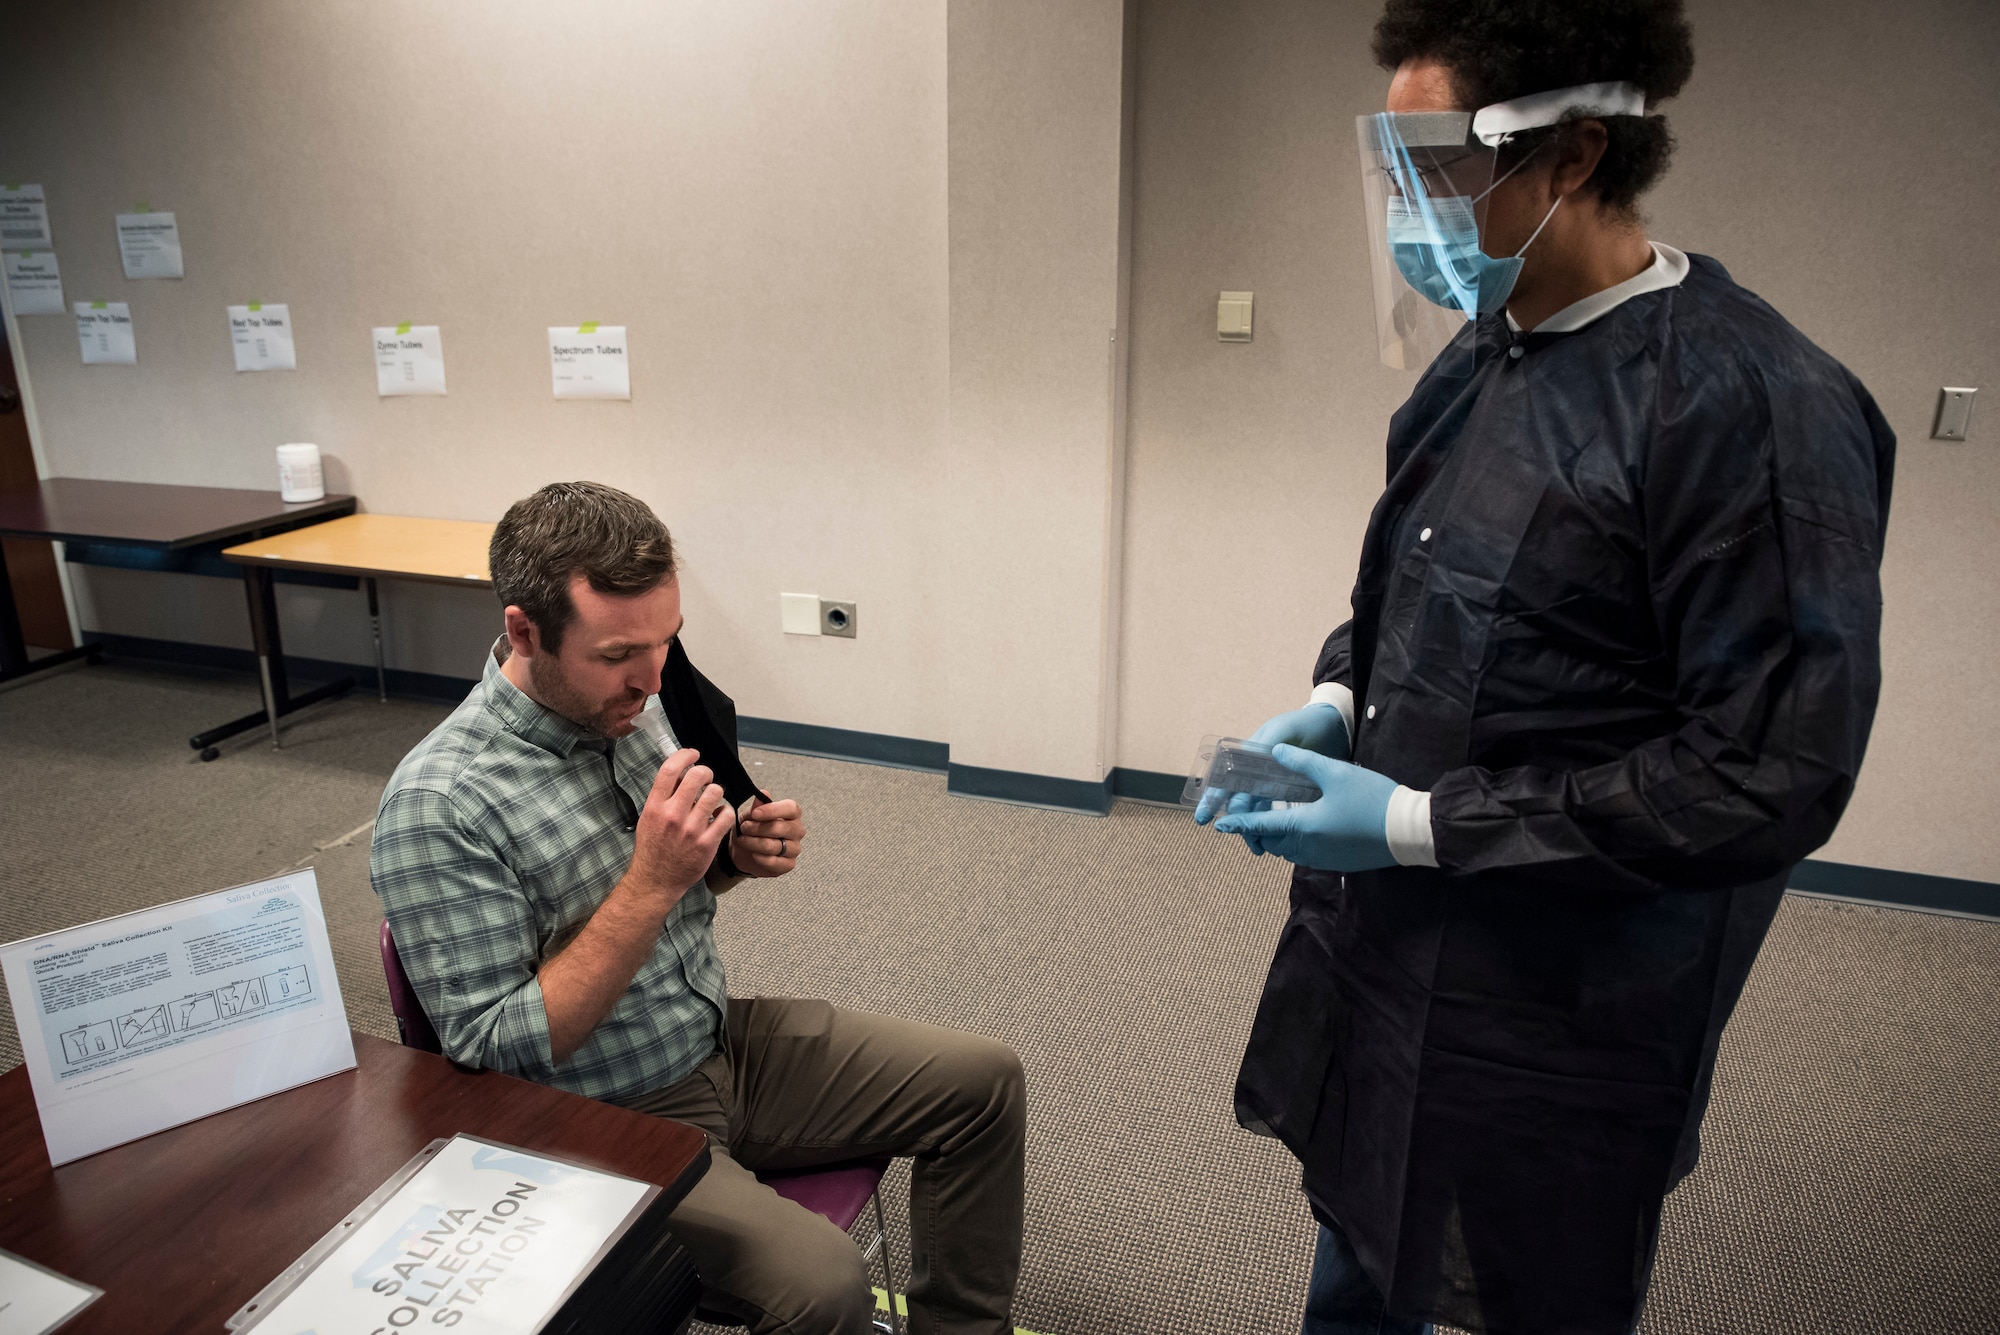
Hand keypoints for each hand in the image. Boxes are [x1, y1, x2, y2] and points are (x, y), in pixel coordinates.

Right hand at [625, 748, 733, 905]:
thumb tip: (680, 772)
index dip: (685, 755)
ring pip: (715, 793)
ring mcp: (691, 829)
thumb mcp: (648, 818)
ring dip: (716, 793)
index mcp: (655, 806)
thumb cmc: (652, 849)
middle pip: (697, 776)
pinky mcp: (707, 843)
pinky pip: (727, 815)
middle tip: (706, 779)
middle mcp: (672, 815)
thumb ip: (663, 797)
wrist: (655, 881)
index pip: (670, 770)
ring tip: (712, 801)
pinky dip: (726, 812)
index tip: (693, 754)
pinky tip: (719, 816)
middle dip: (706, 773)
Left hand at [732, 797, 804, 877]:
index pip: (791, 808)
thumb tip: (763, 794)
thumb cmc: (752, 828)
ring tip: (743, 840)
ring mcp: (794, 848)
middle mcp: (797, 830)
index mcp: (792, 814)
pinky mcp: (788, 864)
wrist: (744, 851)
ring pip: (774, 846)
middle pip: (780, 828)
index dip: (773, 810)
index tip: (755, 813)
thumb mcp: (750, 815)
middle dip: (757, 828)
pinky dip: (760, 858)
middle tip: (744, 827)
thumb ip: (757, 806)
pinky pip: (775, 862)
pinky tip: (753, 854)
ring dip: (754, 843)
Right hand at [1193, 703, 1350, 825]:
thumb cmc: (1305, 724)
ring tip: (1258, 848)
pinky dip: (1274, 826)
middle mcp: (1257, 772)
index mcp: (1248, 756)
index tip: (1204, 817)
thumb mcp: (1285, 728)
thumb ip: (1271, 741)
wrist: (1333, 727)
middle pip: (1239, 800)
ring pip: (1257, 810)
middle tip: (1237, 836)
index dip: (1213, 798)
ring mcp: (1273, 784)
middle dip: (1235, 820)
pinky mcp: (1291, 793)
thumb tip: (1257, 757)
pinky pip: (1277, 813)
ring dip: (1254, 828)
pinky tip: (1275, 839)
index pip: (1225, 779)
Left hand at [1212, 744, 1398, 871]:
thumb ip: (1302, 762)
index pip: (1260, 826)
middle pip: (1271, 842)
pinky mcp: (1337, 863)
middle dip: (1258, 830)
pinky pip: (1305, 854)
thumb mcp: (1336, 773)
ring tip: (1277, 818)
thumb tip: (1277, 752)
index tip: (1220, 824)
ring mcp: (1323, 859)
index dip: (1239, 823)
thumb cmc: (1373, 799)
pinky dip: (1296, 842)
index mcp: (1303, 827)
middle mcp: (1308, 848)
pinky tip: (1306, 826)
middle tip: (1253, 815)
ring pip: (1288, 850)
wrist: (1410, 831)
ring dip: (1278, 836)